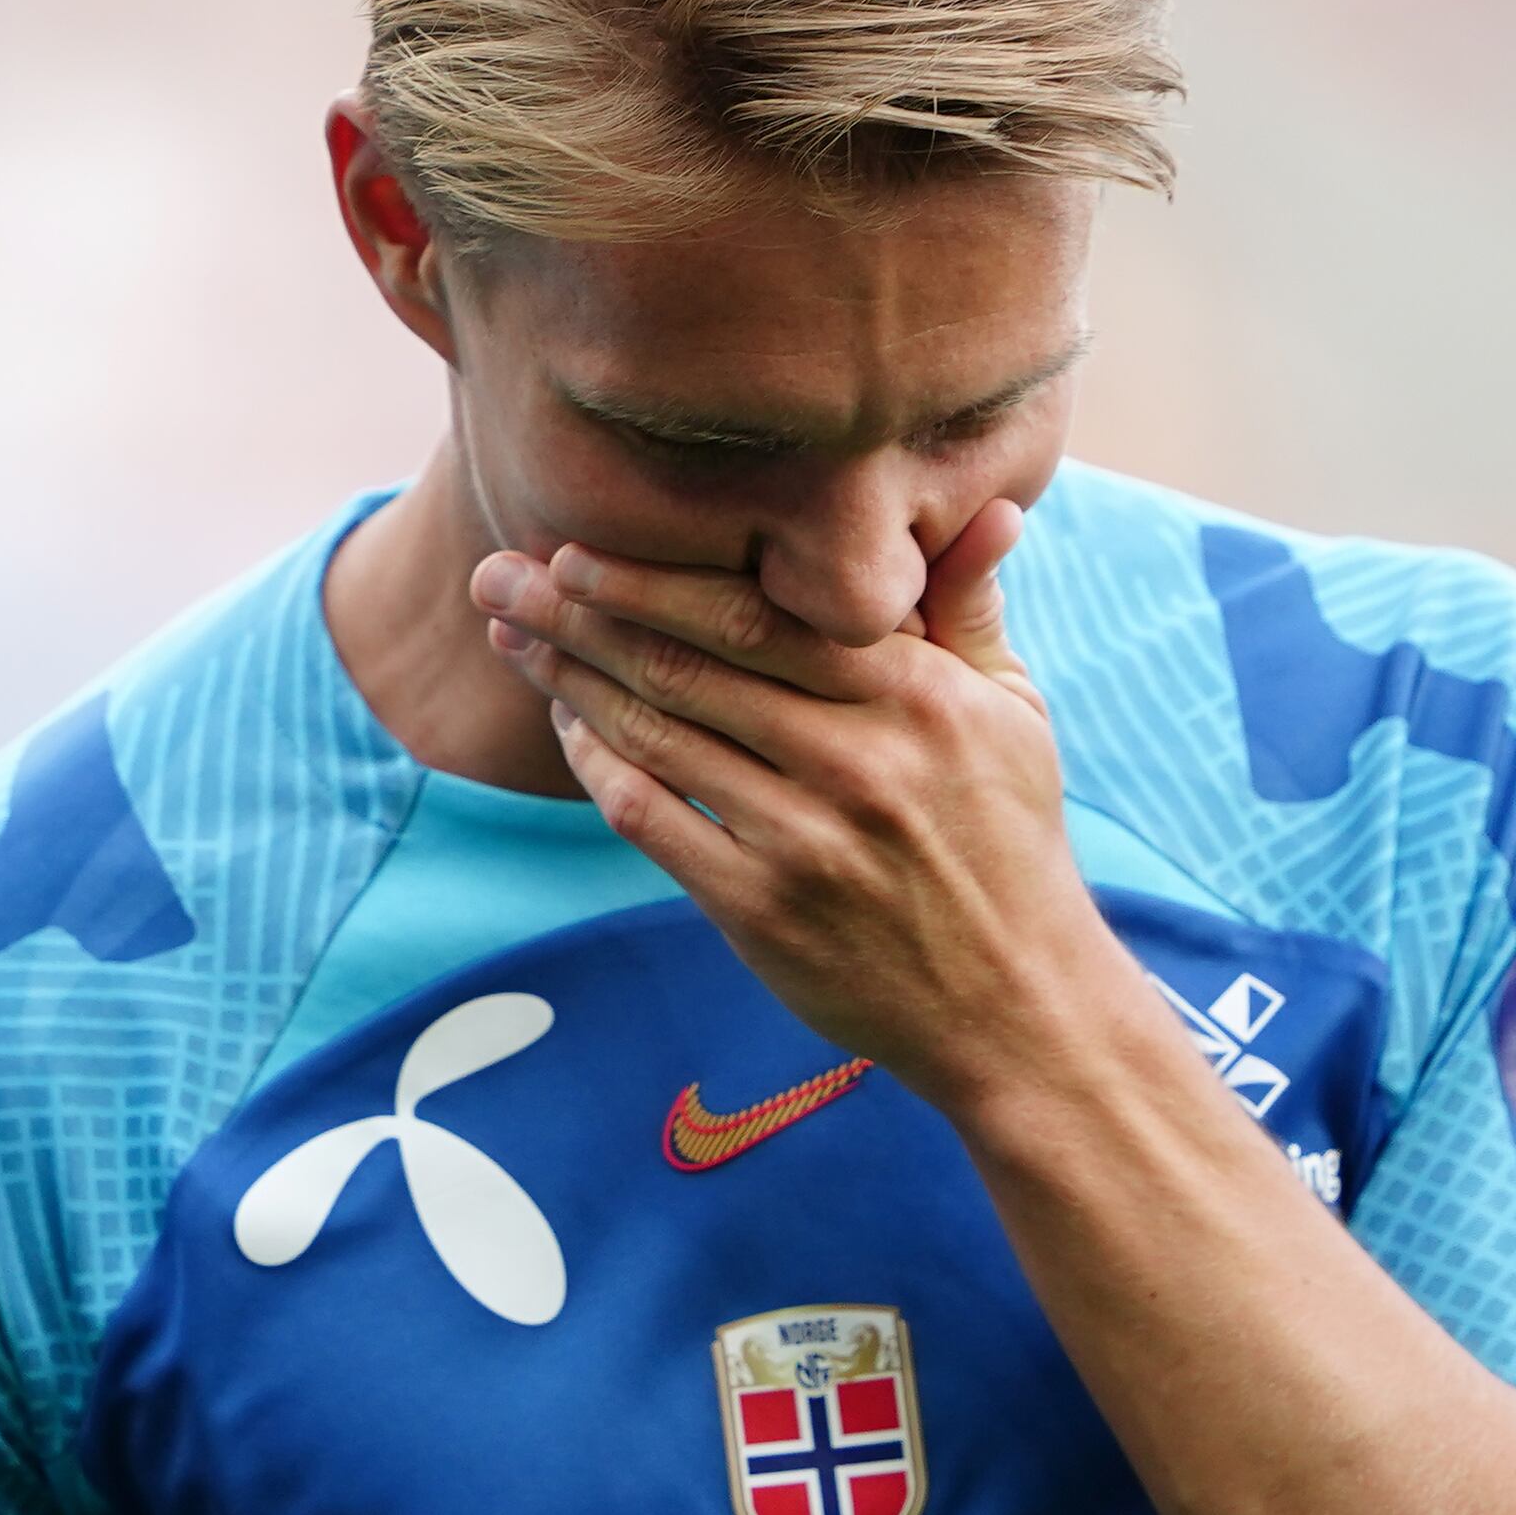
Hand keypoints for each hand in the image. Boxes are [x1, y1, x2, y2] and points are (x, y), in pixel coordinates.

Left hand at [472, 502, 1148, 1112]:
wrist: (1017, 1006)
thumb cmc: (1008, 843)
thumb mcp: (1012, 716)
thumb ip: (967, 611)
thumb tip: (985, 508)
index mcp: (916, 698)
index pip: (760, 617)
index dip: (656, 580)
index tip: (576, 547)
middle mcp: (858, 762)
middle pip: (689, 666)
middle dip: (579, 615)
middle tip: (498, 577)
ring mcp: (806, 840)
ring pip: (659, 736)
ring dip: (570, 681)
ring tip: (514, 639)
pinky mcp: (764, 910)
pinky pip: (653, 819)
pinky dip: (599, 768)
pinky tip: (567, 728)